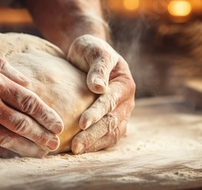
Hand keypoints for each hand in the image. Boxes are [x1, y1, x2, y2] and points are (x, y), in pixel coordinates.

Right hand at [0, 40, 63, 156]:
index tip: (59, 125)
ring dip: (25, 147)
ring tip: (40, 153)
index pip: (28, 102)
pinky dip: (0, 150)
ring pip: (5, 138)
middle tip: (54, 144)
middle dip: (41, 136)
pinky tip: (12, 154)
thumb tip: (28, 85)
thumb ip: (7, 68)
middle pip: (21, 124)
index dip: (46, 115)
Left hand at [66, 35, 135, 153]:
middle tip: (75, 145)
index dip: (97, 113)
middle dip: (93, 134)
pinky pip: (106, 138)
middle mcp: (126, 102)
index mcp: (124, 85)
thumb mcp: (95, 51)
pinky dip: (94, 145)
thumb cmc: (91, 50)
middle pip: (111, 122)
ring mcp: (120, 114)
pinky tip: (77, 150)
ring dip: (94, 143)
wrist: (89, 55)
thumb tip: (98, 87)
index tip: (81, 122)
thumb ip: (98, 68)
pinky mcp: (111, 123)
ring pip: (111, 134)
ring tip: (75, 151)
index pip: (110, 102)